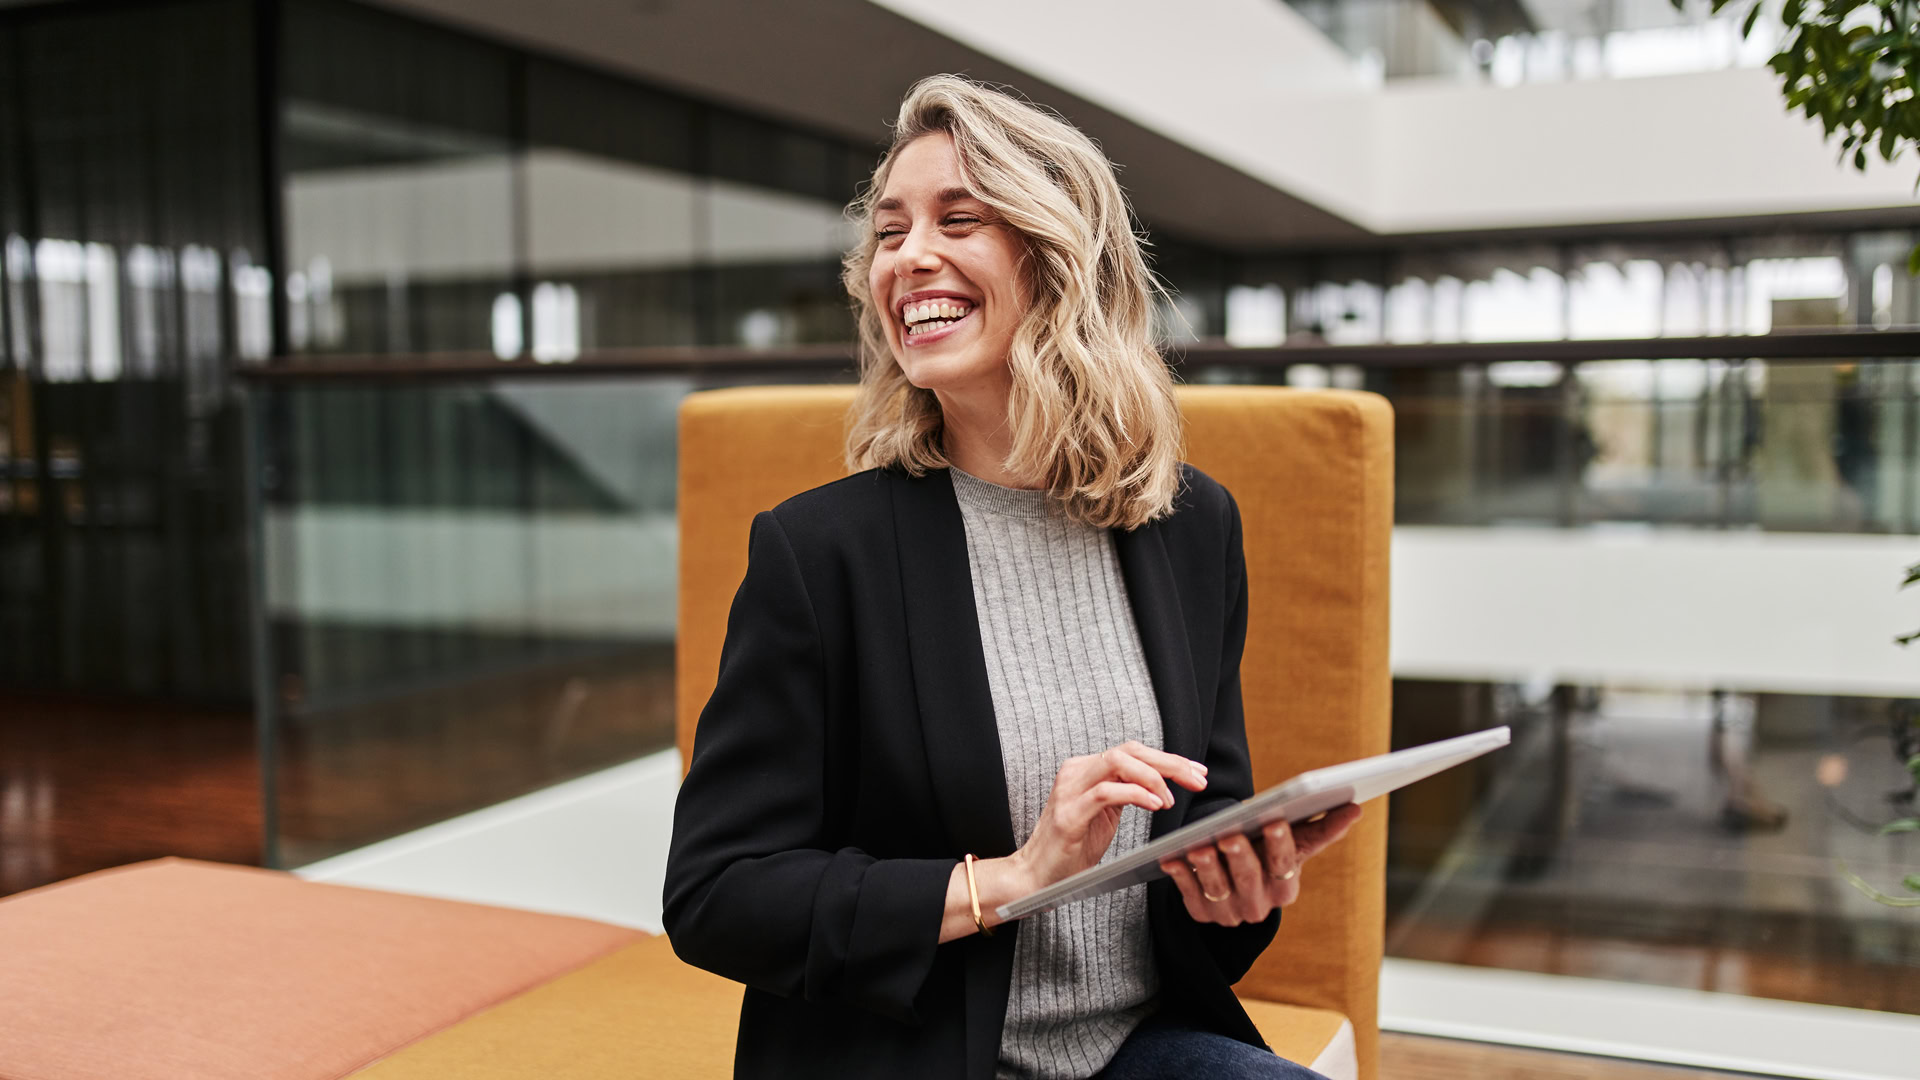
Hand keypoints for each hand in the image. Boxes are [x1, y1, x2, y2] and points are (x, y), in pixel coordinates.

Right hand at [1009, 741, 1209, 894]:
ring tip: (1171, 800)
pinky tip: (1156, 805)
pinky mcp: (1069, 813)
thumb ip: (1125, 792)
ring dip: (1154, 778)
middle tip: (1197, 780)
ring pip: (1118, 762)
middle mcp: (1076, 771)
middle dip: (1170, 763)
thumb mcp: (1105, 814)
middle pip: (1130, 750)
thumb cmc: (1072, 848)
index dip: (1168, 758)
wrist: (1036, 876)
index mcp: (1086, 769)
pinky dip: (1136, 794)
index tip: (1197, 772)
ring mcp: (1070, 790)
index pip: (1133, 751)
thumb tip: (1162, 783)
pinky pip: (1106, 792)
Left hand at [1158, 803, 1361, 926]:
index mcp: (1285, 888)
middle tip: (1230, 835)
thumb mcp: (1293, 843)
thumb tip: (1356, 807)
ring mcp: (1228, 913)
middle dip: (1240, 857)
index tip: (1275, 821)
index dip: (1280, 843)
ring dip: (1207, 867)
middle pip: (1249, 879)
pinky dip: (1180, 876)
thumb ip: (1322, 827)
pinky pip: (1189, 895)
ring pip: (1218, 889)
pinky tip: (1171, 857)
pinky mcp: (1201, 913)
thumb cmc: (1267, 852)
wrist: (1235, 881)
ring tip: (1199, 845)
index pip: (1284, 865)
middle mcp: (1258, 906)